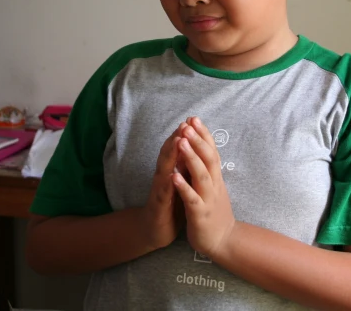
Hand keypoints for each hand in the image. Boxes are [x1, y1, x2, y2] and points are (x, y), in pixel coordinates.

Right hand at [142, 123, 186, 250]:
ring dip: (170, 154)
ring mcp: (160, 190)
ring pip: (164, 169)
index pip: (178, 149)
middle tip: (185, 123)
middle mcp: (164, 177)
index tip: (194, 120)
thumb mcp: (180, 183)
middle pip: (170, 153)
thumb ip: (184, 167)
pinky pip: (163, 193)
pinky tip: (171, 175)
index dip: (186, 135)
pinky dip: (167, 183)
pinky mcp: (159, 205)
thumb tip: (193, 148)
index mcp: (173, 171)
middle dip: (177, 138)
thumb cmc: (171, 206)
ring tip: (178, 140)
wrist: (156, 231)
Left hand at [172, 117, 236, 259]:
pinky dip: (184, 187)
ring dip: (191, 158)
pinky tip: (174, 177)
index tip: (194, 118)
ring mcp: (208, 199)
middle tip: (189, 123)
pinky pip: (192, 199)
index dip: (204, 135)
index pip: (211, 151)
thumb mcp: (213, 187)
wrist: (223, 242)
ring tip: (182, 142)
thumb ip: (209, 170)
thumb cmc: (215, 213)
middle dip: (198, 140)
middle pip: (208, 158)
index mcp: (215, 178)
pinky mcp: (200, 214)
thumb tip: (204, 151)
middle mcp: (214, 185)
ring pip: (201, 175)